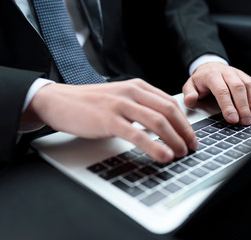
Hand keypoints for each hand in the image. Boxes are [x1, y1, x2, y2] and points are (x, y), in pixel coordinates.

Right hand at [27, 79, 197, 162]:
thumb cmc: (90, 103)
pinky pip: (138, 134)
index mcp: (137, 86)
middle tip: (191, 147)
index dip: (184, 121)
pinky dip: (154, 146)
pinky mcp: (109, 120)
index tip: (190, 136)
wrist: (59, 101)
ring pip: (157, 121)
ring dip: (174, 139)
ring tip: (180, 153)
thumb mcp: (120, 99)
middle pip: (169, 111)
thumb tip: (162, 125)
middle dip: (184, 131)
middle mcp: (132, 92)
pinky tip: (163, 155)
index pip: (170, 103)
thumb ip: (140, 106)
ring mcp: (120, 105)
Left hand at [183, 62, 250, 124]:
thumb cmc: (201, 80)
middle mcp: (227, 72)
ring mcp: (239, 74)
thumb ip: (189, 93)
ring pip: (250, 86)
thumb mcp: (190, 86)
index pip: (222, 90)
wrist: (210, 67)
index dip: (228, 105)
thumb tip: (190, 100)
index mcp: (212, 75)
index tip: (232, 119)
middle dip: (243, 106)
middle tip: (244, 121)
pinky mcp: (248, 77)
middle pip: (238, 88)